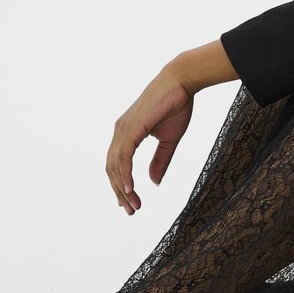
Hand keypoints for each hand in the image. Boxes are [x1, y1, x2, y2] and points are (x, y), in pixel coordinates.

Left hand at [106, 67, 193, 214]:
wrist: (181, 81)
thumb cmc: (176, 105)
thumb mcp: (169, 139)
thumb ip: (160, 160)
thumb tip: (153, 182)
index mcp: (127, 133)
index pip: (117, 164)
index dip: (121, 185)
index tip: (130, 203)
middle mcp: (120, 132)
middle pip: (112, 168)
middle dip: (120, 192)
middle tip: (131, 211)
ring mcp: (123, 129)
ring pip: (115, 165)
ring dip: (122, 188)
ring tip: (132, 205)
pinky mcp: (131, 128)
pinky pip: (123, 156)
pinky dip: (124, 174)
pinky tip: (130, 189)